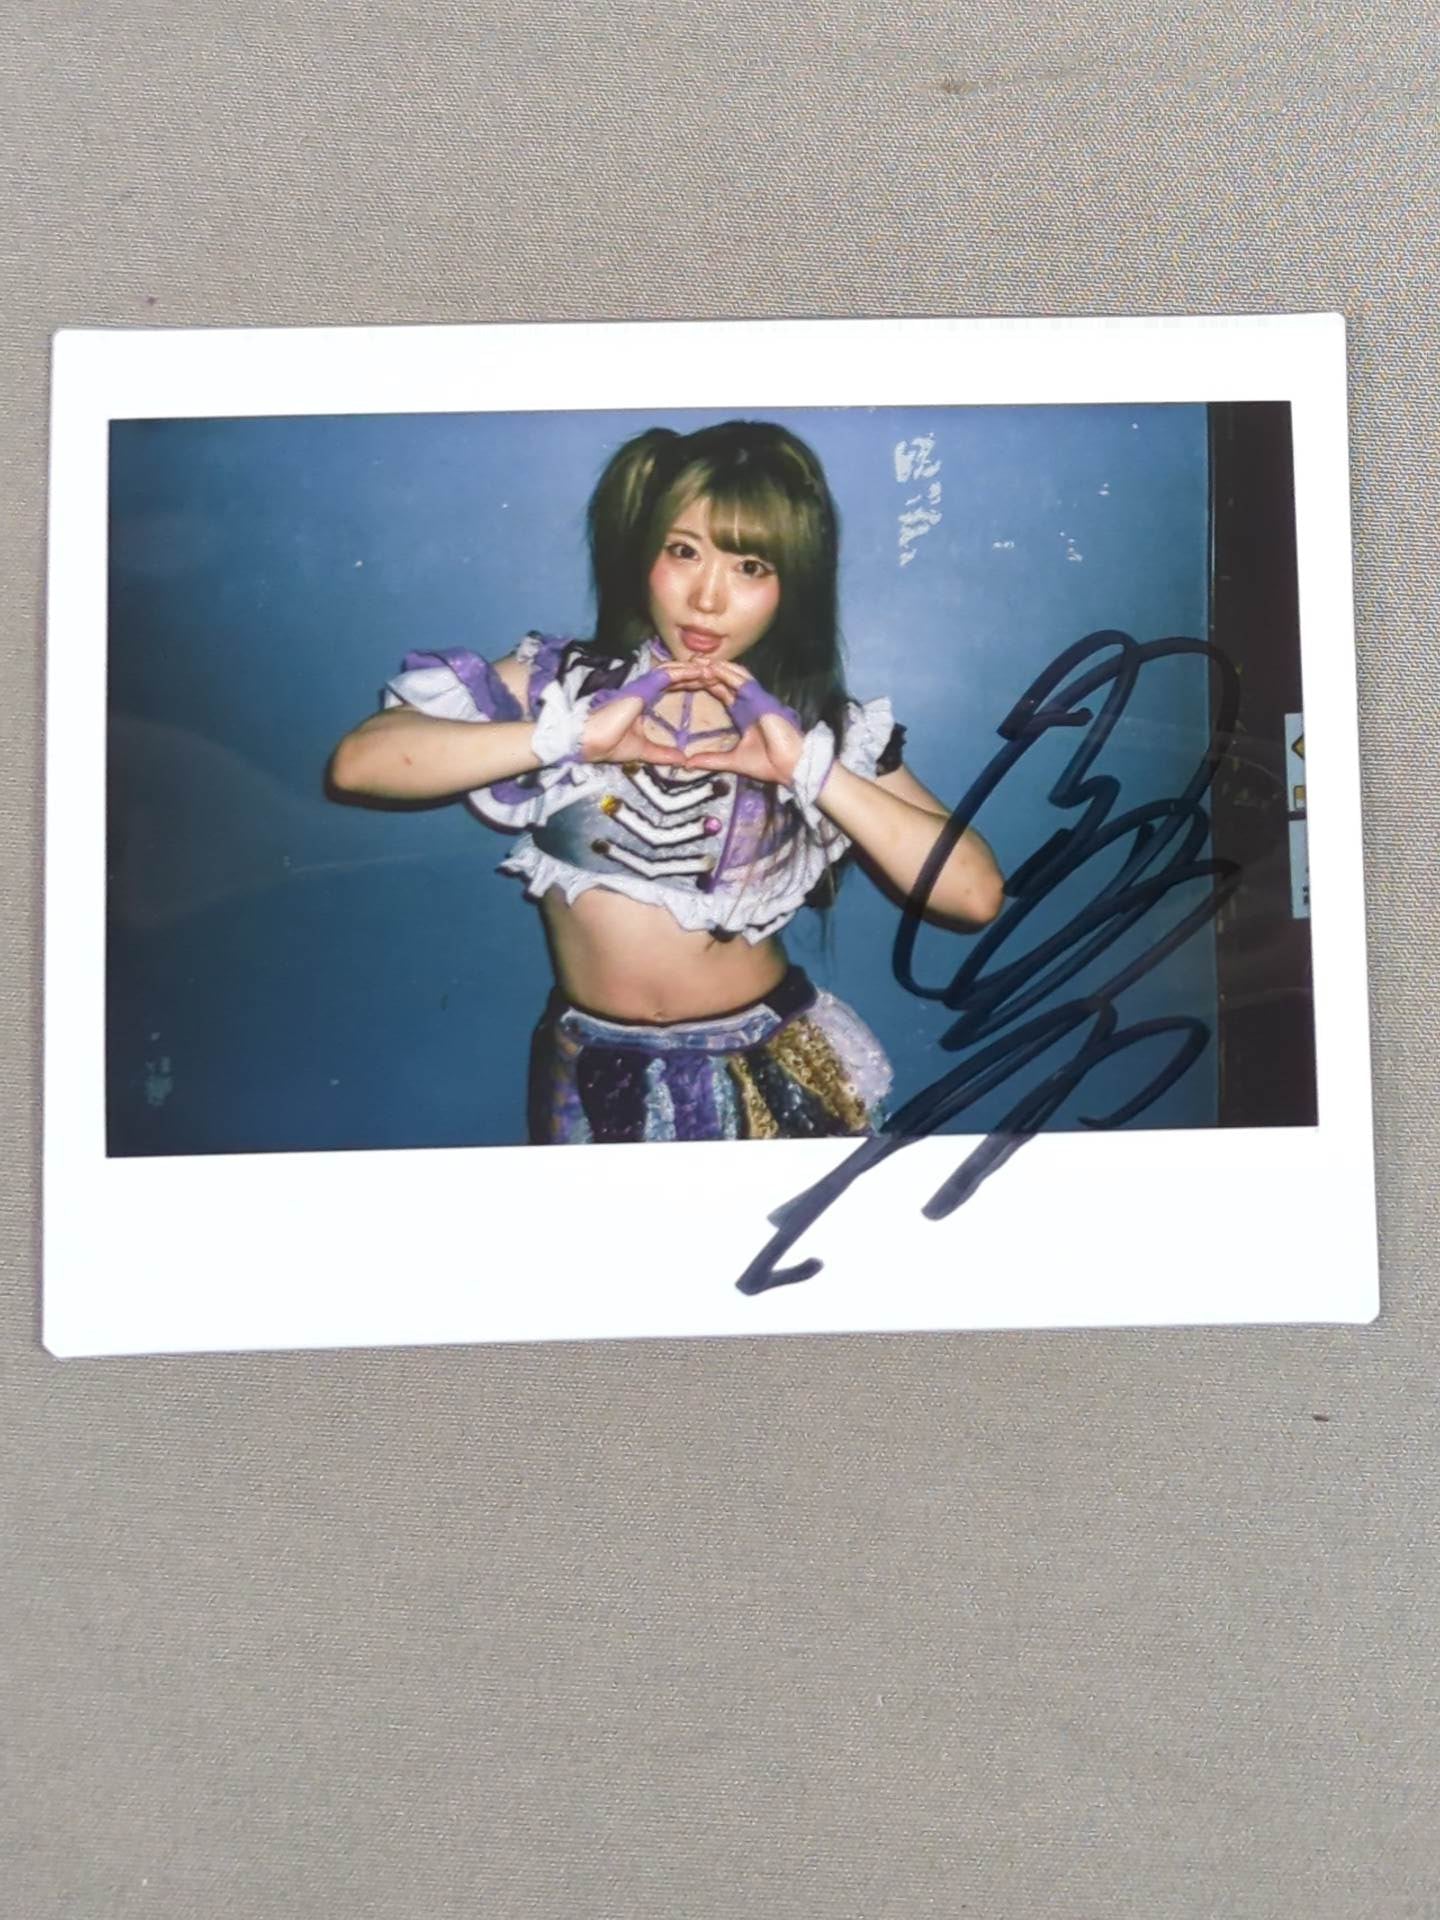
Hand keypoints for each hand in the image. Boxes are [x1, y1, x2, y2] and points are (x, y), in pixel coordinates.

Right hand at [579, 659, 713, 766]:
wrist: (591, 741)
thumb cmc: (609, 745)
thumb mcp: (643, 751)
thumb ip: (663, 754)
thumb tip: (682, 760)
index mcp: (644, 701)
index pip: (671, 687)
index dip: (689, 683)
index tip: (708, 684)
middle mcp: (644, 690)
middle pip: (676, 676)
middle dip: (695, 673)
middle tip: (716, 672)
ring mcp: (642, 686)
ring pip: (673, 671)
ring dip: (693, 669)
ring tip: (713, 668)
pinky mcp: (641, 687)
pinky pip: (667, 675)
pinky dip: (684, 672)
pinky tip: (700, 671)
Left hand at [678, 661, 805, 786]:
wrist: (790, 766)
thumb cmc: (769, 763)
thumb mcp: (733, 761)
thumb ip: (711, 760)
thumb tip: (688, 764)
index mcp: (743, 712)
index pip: (721, 691)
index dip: (705, 683)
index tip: (686, 678)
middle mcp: (749, 702)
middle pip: (725, 679)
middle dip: (708, 670)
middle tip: (688, 661)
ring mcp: (756, 699)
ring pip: (734, 676)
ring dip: (716, 667)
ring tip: (698, 660)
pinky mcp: (761, 700)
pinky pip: (743, 683)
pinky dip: (728, 674)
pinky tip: (714, 667)